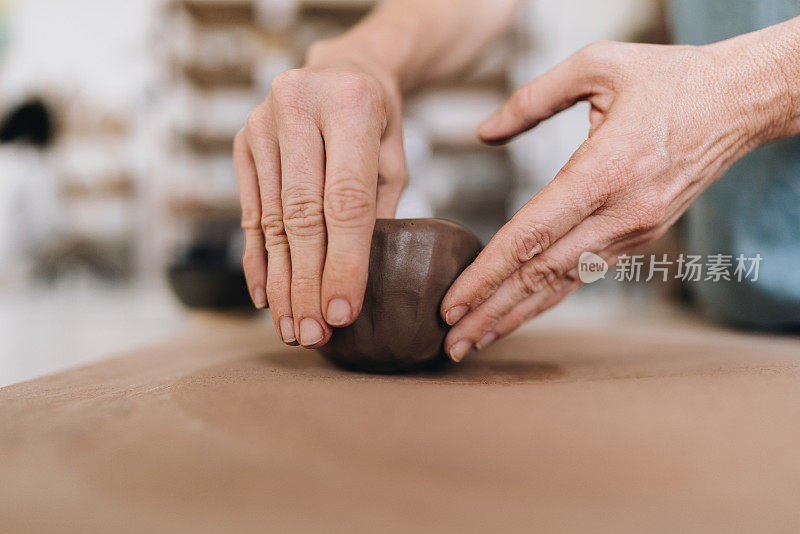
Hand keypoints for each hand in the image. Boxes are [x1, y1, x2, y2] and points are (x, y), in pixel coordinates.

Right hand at [234, 64, 406, 346]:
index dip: (344, 263)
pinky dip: (259, 258)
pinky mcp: (241, 141)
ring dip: (281, 281)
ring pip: (273, 220)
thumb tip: (352, 285)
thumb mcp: (393, 158)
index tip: (342, 313)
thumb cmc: (378, 122)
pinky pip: (250, 212)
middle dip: (307, 283)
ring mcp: (262, 123)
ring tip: (290, 327)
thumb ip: (375, 212)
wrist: (342, 69)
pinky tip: (264, 296)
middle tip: (311, 334)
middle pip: (302, 216)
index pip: (346, 201)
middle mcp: (298, 107)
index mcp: (350, 105)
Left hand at [440, 37, 795, 361]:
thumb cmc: (671, 79)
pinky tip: (517, 314)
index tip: (452, 302)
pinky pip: (583, 275)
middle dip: (491, 311)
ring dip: (515, 316)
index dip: (487, 273)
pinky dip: (546, 299)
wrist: (740, 103)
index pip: (532, 235)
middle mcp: (620, 213)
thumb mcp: (599, 63)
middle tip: (451, 342)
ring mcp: (632, 231)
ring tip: (473, 341)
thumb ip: (533, 97)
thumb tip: (483, 131)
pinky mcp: (638, 237)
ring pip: (562, 284)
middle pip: (542, 274)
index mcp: (605, 170)